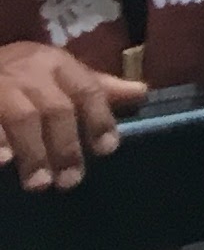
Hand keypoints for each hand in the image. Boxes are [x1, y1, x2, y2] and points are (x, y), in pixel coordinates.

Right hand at [0, 42, 141, 192]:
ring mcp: (1, 87)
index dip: (100, 119)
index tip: (108, 149)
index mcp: (58, 65)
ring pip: (23, 118)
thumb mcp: (61, 73)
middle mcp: (32, 74)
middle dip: (66, 146)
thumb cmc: (25, 72)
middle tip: (71, 181)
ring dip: (33, 152)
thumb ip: (96, 88)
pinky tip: (3, 163)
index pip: (87, 90)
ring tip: (40, 184)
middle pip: (56, 109)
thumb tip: (142, 92)